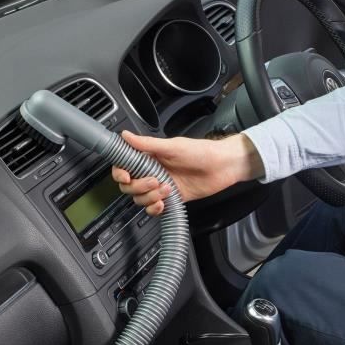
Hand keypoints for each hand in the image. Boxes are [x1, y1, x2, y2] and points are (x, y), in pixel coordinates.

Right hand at [111, 131, 263, 214]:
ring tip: (167, 189)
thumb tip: (126, 136)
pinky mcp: (171, 199)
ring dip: (150, 197)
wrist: (223, 167)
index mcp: (150, 157)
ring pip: (141, 199)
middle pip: (130, 187)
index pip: (124, 166)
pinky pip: (154, 209)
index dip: (121, 173)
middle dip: (139, 187)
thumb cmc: (202, 152)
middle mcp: (153, 172)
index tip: (127, 176)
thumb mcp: (173, 146)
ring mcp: (161, 187)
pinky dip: (155, 209)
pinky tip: (164, 203)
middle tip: (155, 181)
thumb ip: (148, 144)